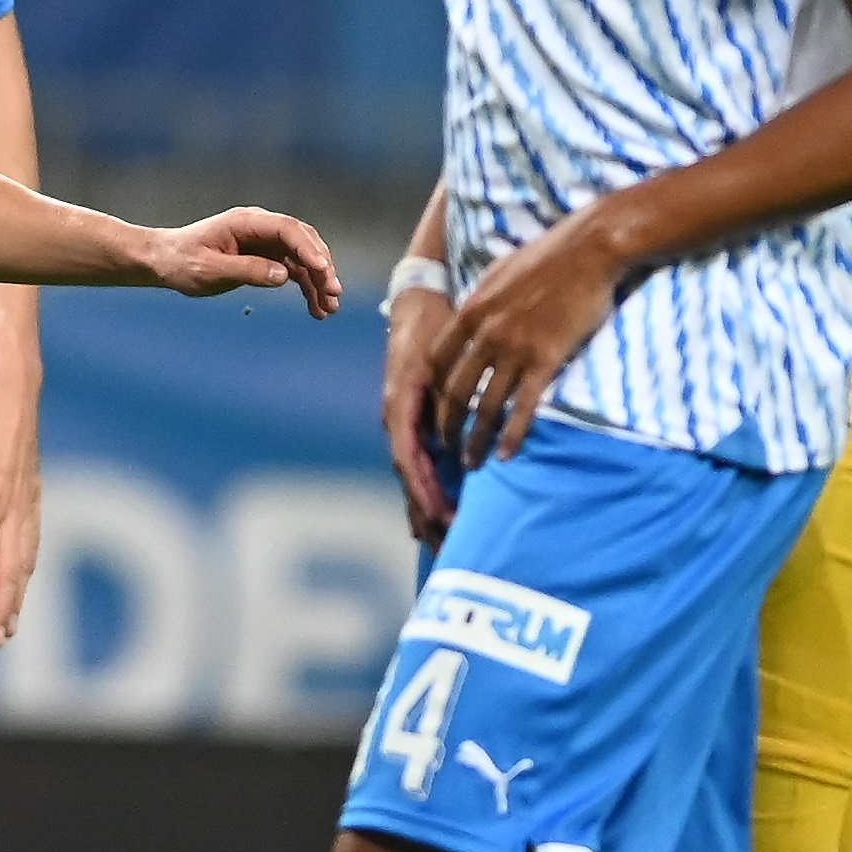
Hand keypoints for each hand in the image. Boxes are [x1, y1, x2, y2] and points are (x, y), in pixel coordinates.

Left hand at [0, 363, 43, 644]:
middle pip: (9, 569)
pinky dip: (28, 566)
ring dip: (19, 593)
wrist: (11, 388)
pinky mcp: (33, 492)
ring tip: (12, 623)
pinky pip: (34, 539)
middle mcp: (12, 508)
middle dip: (2, 607)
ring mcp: (27, 501)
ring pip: (25, 558)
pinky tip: (24, 574)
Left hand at [138, 207, 341, 314]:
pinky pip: (293, 271)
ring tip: (329, 309)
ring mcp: (264, 242)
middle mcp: (259, 228)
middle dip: (321, 267)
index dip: (308, 248)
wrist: (165, 262)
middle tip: (334, 293)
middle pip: (302, 242)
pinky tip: (316, 309)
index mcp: (244, 222)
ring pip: (302, 259)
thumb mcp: (210, 270)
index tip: (324, 270)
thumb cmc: (182, 262)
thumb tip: (284, 275)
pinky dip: (306, 288)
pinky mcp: (265, 257)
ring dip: (318, 282)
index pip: (286, 229)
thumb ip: (246, 271)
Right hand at [377, 283, 455, 543]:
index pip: (409, 460)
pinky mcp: (412, 421)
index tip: (447, 518)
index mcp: (400, 406)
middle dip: (427, 514)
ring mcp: (402, 422)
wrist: (419, 302)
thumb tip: (455, 437)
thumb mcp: (440, 359)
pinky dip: (424, 493)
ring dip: (425, 511)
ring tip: (442, 545)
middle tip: (449, 549)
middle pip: (408, 478)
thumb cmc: (432, 327)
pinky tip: (430, 519)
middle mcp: (397, 420)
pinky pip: (416, 465)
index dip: (427, 492)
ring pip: (411, 477)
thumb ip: (447, 397)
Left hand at [428, 221, 622, 465]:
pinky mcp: (546, 359)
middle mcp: (486, 333)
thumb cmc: (547, 258)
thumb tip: (472, 318)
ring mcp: (515, 348)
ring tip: (470, 463)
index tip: (434, 408)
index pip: (437, 360)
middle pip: (454, 390)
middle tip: (445, 448)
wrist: (587, 250)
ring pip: (486, 405)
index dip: (432, 389)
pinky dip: (512, 435)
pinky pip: (523, 407)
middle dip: (446, 424)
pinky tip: (506, 454)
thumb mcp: (498, 275)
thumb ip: (482, 303)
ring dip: (475, 439)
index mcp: (471, 311)